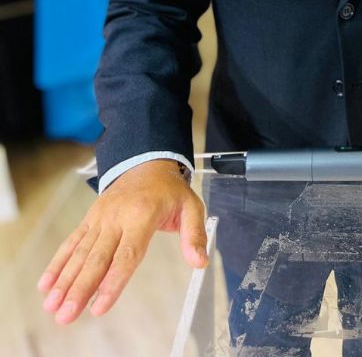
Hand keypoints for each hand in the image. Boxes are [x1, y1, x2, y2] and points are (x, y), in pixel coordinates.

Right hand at [37, 159, 207, 323]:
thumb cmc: (169, 190)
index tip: (99, 306)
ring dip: (64, 280)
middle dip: (79, 289)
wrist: (147, 161)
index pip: (126, 254)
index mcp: (142, 215)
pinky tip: (46, 284)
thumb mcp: (191, 207)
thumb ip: (195, 235)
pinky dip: (58, 263)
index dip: (112, 282)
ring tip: (52, 305)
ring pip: (80, 253)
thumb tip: (200, 262)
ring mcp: (100, 218)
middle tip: (65, 315)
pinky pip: (72, 242)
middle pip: (97, 258)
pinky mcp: (90, 219)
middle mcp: (117, 218)